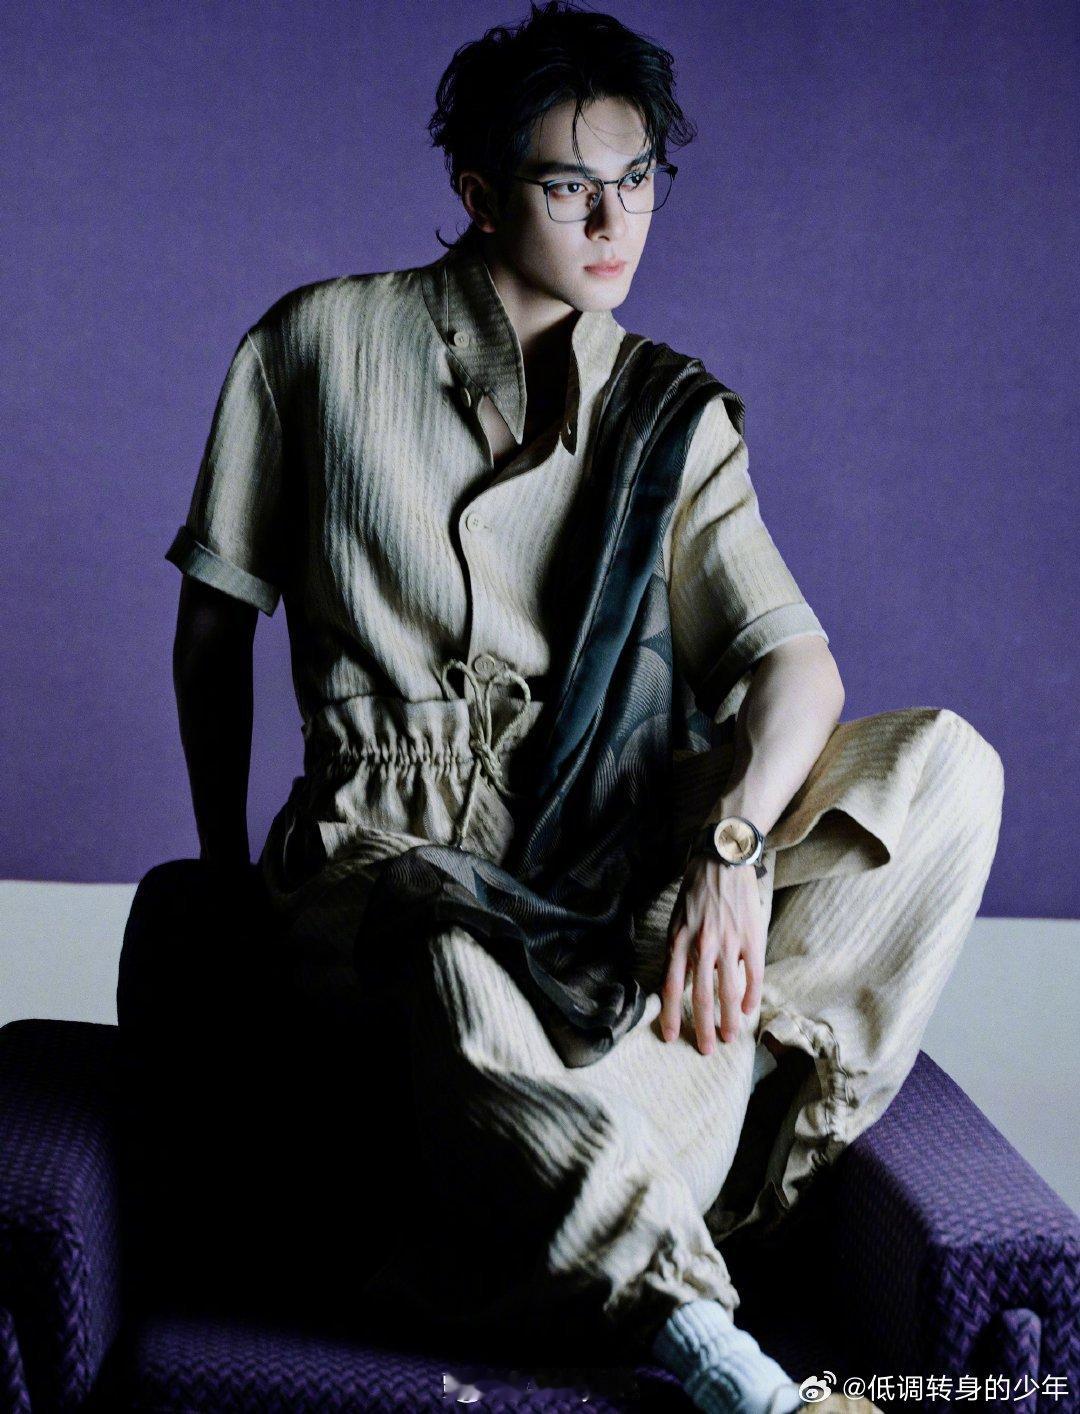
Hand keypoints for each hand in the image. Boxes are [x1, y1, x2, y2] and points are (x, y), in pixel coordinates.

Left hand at [659, 854, 765, 1054]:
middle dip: (702, 1028)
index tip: (670, 1037)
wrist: (723, 858)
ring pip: (727, 991)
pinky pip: (752, 974)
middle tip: (706, 1049)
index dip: (670, 1015)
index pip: (670, 987)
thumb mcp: (678, 919)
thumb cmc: (697, 889)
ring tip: (730, 1037)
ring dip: (728, 1019)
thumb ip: (679, 951)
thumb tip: (681, 983)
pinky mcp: (751, 937)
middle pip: (699, 996)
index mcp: (679, 940)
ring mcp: (728, 942)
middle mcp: (701, 945)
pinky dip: (751, 996)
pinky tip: (749, 1010)